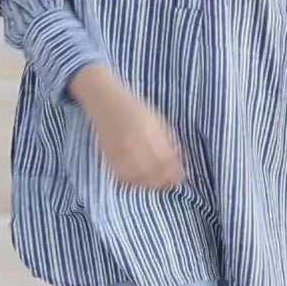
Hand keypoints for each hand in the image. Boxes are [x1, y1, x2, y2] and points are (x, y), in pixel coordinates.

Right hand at [81, 74, 185, 189]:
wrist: (106, 102)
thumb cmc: (135, 109)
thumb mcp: (157, 120)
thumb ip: (168, 140)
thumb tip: (178, 162)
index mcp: (150, 131)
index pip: (167, 159)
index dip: (175, 172)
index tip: (180, 177)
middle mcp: (135, 142)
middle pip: (154, 171)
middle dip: (164, 179)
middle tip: (169, 183)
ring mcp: (120, 151)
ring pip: (139, 177)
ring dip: (150, 183)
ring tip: (156, 183)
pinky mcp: (109, 156)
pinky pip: (123, 175)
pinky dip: (134, 181)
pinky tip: (140, 180)